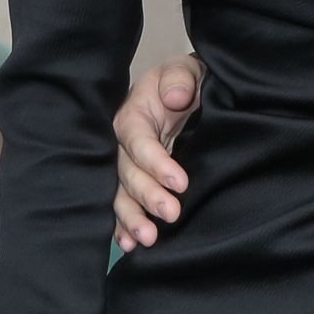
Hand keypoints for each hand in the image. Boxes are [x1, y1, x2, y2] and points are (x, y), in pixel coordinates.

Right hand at [112, 54, 203, 252]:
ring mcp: (129, 164)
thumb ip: (180, 78)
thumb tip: (174, 97)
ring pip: (121, 193)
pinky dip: (123, 225)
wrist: (192, 91)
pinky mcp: (138, 180)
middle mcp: (125, 143)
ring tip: (147, 238)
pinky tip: (129, 243)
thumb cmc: (187, 81)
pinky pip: (124, 203)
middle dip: (147, 195)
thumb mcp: (187, 69)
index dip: (156, 162)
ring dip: (131, 218)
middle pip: (127, 172)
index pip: (138, 141)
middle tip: (171, 213)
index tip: (181, 182)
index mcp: (134, 114)